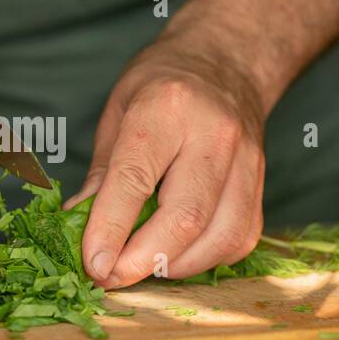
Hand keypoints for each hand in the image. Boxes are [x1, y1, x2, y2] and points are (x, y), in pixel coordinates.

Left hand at [66, 22, 268, 287]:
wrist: (227, 61)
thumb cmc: (163, 85)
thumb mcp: (117, 112)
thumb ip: (101, 173)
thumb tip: (75, 227)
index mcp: (167, 107)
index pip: (136, 177)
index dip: (111, 228)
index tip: (93, 265)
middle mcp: (214, 134)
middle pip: (185, 216)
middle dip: (144, 260)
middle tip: (111, 278)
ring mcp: (247, 160)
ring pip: (220, 236)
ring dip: (175, 267)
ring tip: (141, 268)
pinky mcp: (262, 185)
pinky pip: (238, 239)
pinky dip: (205, 259)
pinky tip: (177, 255)